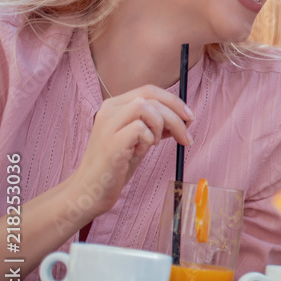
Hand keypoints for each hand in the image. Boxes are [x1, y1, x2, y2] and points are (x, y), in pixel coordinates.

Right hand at [70, 85, 193, 217]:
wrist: (91, 190)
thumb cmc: (117, 165)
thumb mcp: (140, 140)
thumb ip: (156, 126)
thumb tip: (183, 118)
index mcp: (114, 105)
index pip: (150, 90)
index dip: (174, 101)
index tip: (189, 117)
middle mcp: (108, 110)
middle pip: (152, 98)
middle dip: (177, 116)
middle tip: (186, 137)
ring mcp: (107, 125)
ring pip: (147, 108)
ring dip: (160, 126)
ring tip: (152, 144)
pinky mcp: (111, 142)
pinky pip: (140, 129)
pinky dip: (148, 140)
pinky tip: (138, 152)